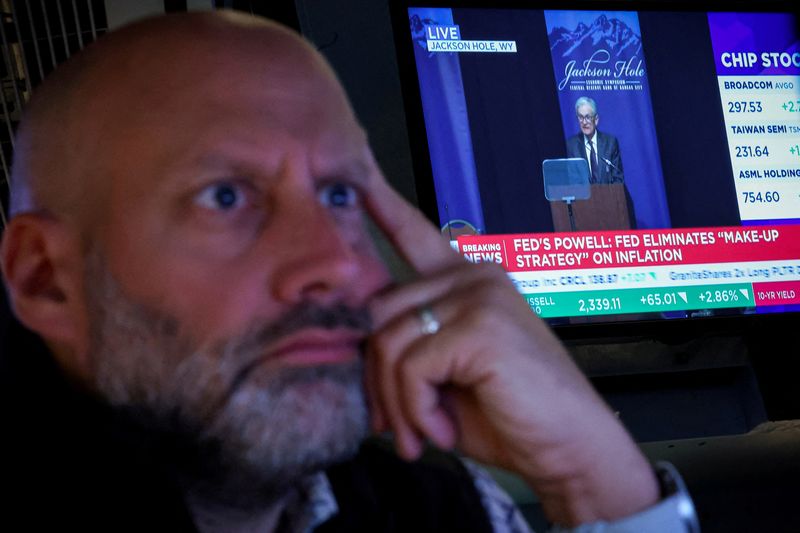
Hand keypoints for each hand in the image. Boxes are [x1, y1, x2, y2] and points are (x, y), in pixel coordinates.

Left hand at [364, 177, 658, 524]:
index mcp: (465, 280)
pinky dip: (417, 410)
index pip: (414, 233)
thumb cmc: (510, 414)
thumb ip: (408, 346)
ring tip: (421, 435)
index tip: (357, 176)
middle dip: (376, 379)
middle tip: (394, 425)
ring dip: (397, 403)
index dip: (381, 204)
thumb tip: (348, 345)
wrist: (570, 450)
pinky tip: (442, 429)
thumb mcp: (445, 374)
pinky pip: (411, 367)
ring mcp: (479, 295)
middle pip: (377, 313)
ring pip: (388, 343)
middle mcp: (472, 276)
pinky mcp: (481, 325)